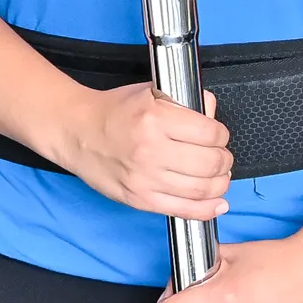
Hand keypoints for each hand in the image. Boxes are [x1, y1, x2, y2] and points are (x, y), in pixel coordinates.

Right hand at [43, 83, 231, 218]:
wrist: (77, 132)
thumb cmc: (113, 111)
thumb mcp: (150, 92)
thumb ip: (185, 102)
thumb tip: (213, 114)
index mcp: (156, 119)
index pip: (210, 133)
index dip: (221, 135)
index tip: (219, 136)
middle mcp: (151, 150)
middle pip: (210, 163)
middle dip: (224, 161)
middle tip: (222, 157)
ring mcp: (145, 179)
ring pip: (201, 189)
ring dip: (220, 184)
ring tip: (220, 177)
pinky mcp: (140, 199)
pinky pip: (183, 210)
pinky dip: (206, 210)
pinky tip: (217, 204)